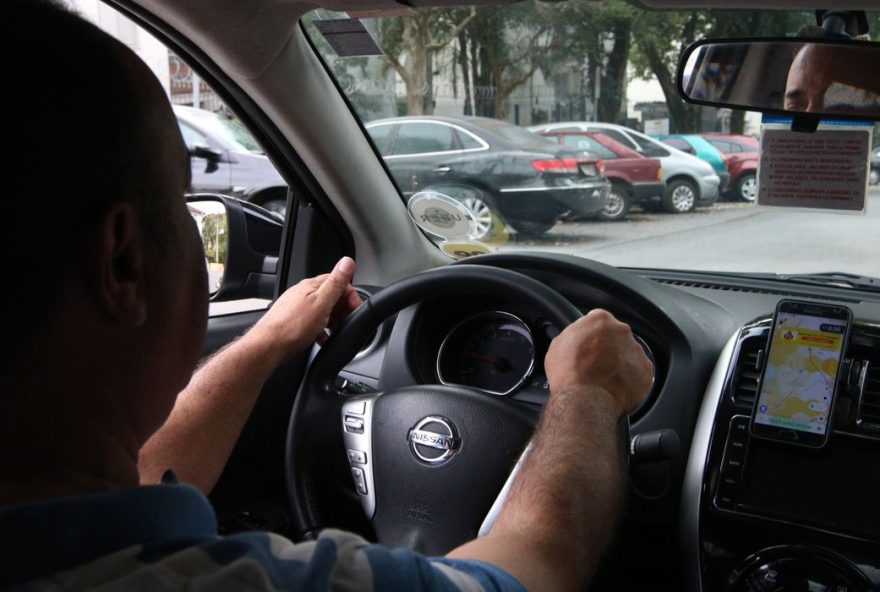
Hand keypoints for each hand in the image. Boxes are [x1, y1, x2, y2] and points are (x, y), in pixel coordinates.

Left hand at [244, 257, 361, 363]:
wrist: (268, 346)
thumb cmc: (292, 327)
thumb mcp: (321, 303)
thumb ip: (336, 283)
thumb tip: (347, 261)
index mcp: (311, 286)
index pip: (338, 282)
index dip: (350, 295)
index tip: (355, 309)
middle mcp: (303, 293)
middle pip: (331, 296)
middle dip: (342, 310)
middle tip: (346, 323)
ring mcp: (297, 306)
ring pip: (322, 310)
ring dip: (332, 320)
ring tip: (334, 332)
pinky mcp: (293, 320)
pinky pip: (312, 322)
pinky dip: (321, 329)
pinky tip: (322, 338)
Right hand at [544, 309, 652, 416]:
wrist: (585, 399)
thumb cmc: (568, 374)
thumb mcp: (558, 346)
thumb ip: (573, 336)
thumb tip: (576, 340)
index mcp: (600, 320)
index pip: (599, 322)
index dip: (592, 336)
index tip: (589, 347)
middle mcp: (622, 331)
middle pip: (617, 336)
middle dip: (609, 349)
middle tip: (596, 364)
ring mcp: (636, 350)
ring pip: (629, 354)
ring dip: (620, 364)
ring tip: (605, 380)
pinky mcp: (646, 370)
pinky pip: (639, 373)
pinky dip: (630, 380)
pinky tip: (615, 387)